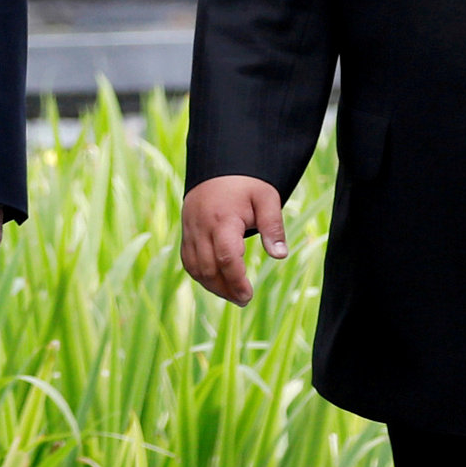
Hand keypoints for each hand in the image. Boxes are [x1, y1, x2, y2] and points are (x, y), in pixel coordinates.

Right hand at [180, 174, 287, 305]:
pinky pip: (189, 261)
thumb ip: (273, 226)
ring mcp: (190, 230)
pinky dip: (201, 276)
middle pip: (208, 268)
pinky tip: (218, 282)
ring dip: (212, 286)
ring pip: (195, 268)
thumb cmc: (246, 184)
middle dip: (225, 289)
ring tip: (233, 295)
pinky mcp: (186, 232)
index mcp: (223, 218)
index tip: (248, 296)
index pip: (226, 257)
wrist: (218, 166)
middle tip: (244, 300)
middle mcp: (202, 226)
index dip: (236, 281)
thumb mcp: (267, 198)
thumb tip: (279, 255)